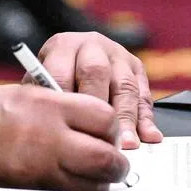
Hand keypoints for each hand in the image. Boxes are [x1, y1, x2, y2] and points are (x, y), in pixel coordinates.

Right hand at [0, 84, 127, 190]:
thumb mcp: (24, 94)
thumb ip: (58, 105)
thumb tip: (88, 120)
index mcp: (48, 103)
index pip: (103, 116)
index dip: (112, 124)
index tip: (109, 128)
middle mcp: (49, 133)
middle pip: (105, 155)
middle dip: (116, 160)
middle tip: (115, 159)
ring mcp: (41, 161)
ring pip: (93, 180)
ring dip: (101, 179)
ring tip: (99, 174)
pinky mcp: (33, 182)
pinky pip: (71, 190)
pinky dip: (81, 188)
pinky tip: (76, 180)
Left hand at [35, 32, 162, 149]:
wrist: (75, 57)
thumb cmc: (55, 78)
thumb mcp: (41, 83)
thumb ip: (44, 100)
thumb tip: (45, 128)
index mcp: (62, 46)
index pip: (61, 73)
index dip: (64, 103)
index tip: (68, 130)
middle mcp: (91, 46)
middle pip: (96, 73)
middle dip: (99, 109)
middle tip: (99, 138)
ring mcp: (117, 55)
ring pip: (124, 86)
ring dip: (127, 119)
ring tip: (126, 145)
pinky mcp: (137, 68)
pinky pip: (144, 94)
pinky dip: (146, 119)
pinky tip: (148, 136)